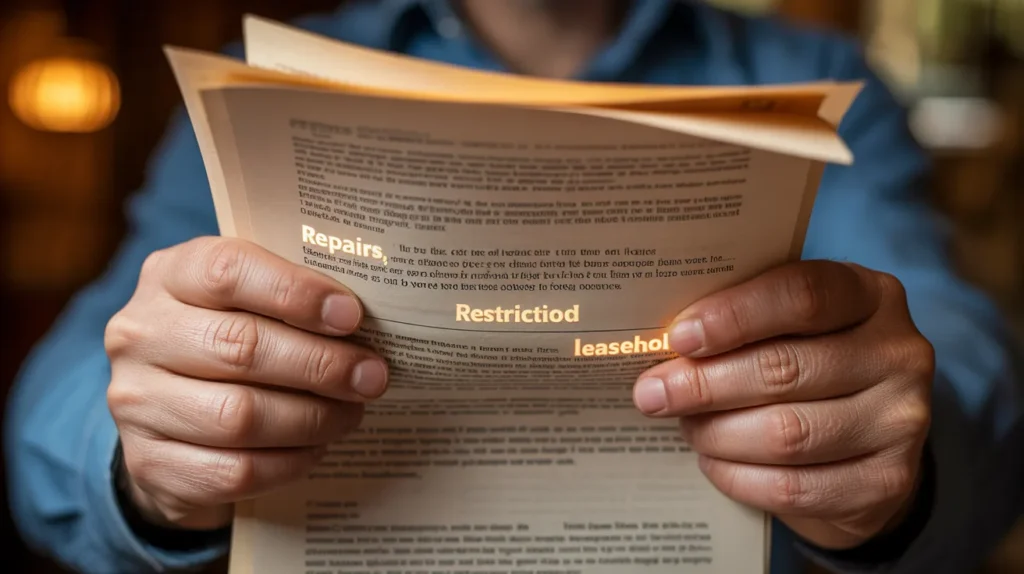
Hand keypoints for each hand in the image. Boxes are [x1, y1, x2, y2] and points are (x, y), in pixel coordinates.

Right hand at [105, 237, 387, 530]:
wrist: (166, 416)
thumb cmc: (227, 340)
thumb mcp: (248, 301)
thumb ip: (291, 298)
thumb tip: (362, 322)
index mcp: (170, 275)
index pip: (229, 271)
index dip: (296, 293)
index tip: (351, 316)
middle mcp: (140, 333)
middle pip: (241, 347)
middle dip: (320, 365)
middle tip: (371, 375)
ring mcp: (135, 401)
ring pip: (239, 416)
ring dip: (312, 418)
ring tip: (351, 412)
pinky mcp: (148, 463)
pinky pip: (234, 470)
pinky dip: (289, 462)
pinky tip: (317, 447)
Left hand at [634, 260, 933, 549]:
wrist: (867, 442)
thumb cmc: (809, 363)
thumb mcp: (788, 326)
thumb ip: (744, 322)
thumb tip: (663, 346)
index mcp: (870, 295)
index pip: (802, 294)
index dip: (733, 316)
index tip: (678, 338)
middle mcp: (899, 353)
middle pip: (785, 369)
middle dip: (704, 384)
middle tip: (652, 393)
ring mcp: (902, 421)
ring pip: (786, 433)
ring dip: (717, 433)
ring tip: (685, 426)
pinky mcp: (887, 482)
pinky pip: (793, 487)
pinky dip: (737, 475)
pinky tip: (712, 461)